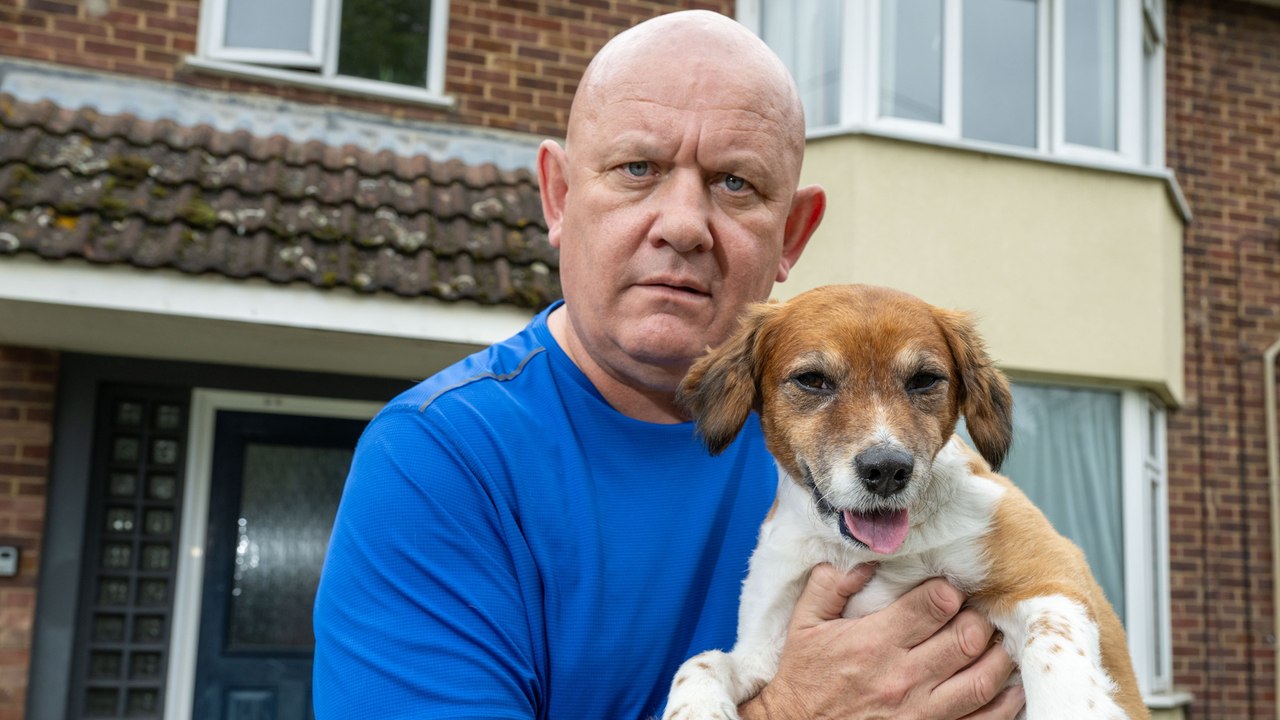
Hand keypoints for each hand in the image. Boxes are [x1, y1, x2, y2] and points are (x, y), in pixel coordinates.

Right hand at [740, 564, 1024, 719]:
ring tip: (998, 642)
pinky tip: (1011, 687)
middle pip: (967, 637)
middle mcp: (902, 676)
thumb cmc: (803, 678)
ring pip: (982, 678)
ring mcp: (920, 711)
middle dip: (979, 618)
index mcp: (874, 642)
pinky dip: (1004, 703)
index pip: (935, 605)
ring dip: (1000, 656)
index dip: (949, 591)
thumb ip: (830, 586)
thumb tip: (865, 561)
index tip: (948, 590)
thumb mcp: (803, 624)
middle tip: (976, 613)